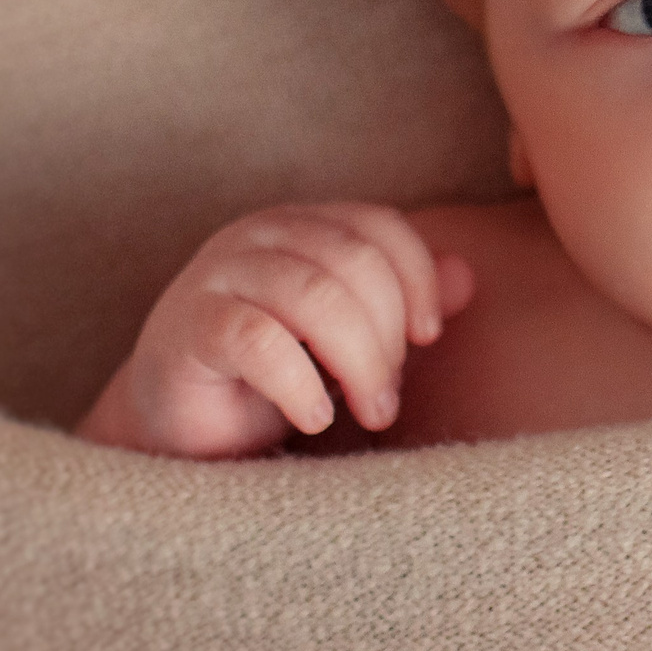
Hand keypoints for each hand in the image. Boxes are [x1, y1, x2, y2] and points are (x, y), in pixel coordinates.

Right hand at [77, 203, 474, 457]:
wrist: (183, 425)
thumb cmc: (277, 375)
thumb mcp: (351, 339)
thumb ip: (403, 304)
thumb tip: (468, 277)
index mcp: (303, 225)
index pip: (379, 227)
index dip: (416, 279)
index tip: (427, 339)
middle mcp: (258, 235)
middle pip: (353, 263)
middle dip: (387, 337)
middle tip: (388, 401)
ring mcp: (216, 275)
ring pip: (313, 296)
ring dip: (357, 363)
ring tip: (367, 414)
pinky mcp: (186, 327)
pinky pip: (257, 340)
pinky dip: (299, 384)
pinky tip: (314, 417)